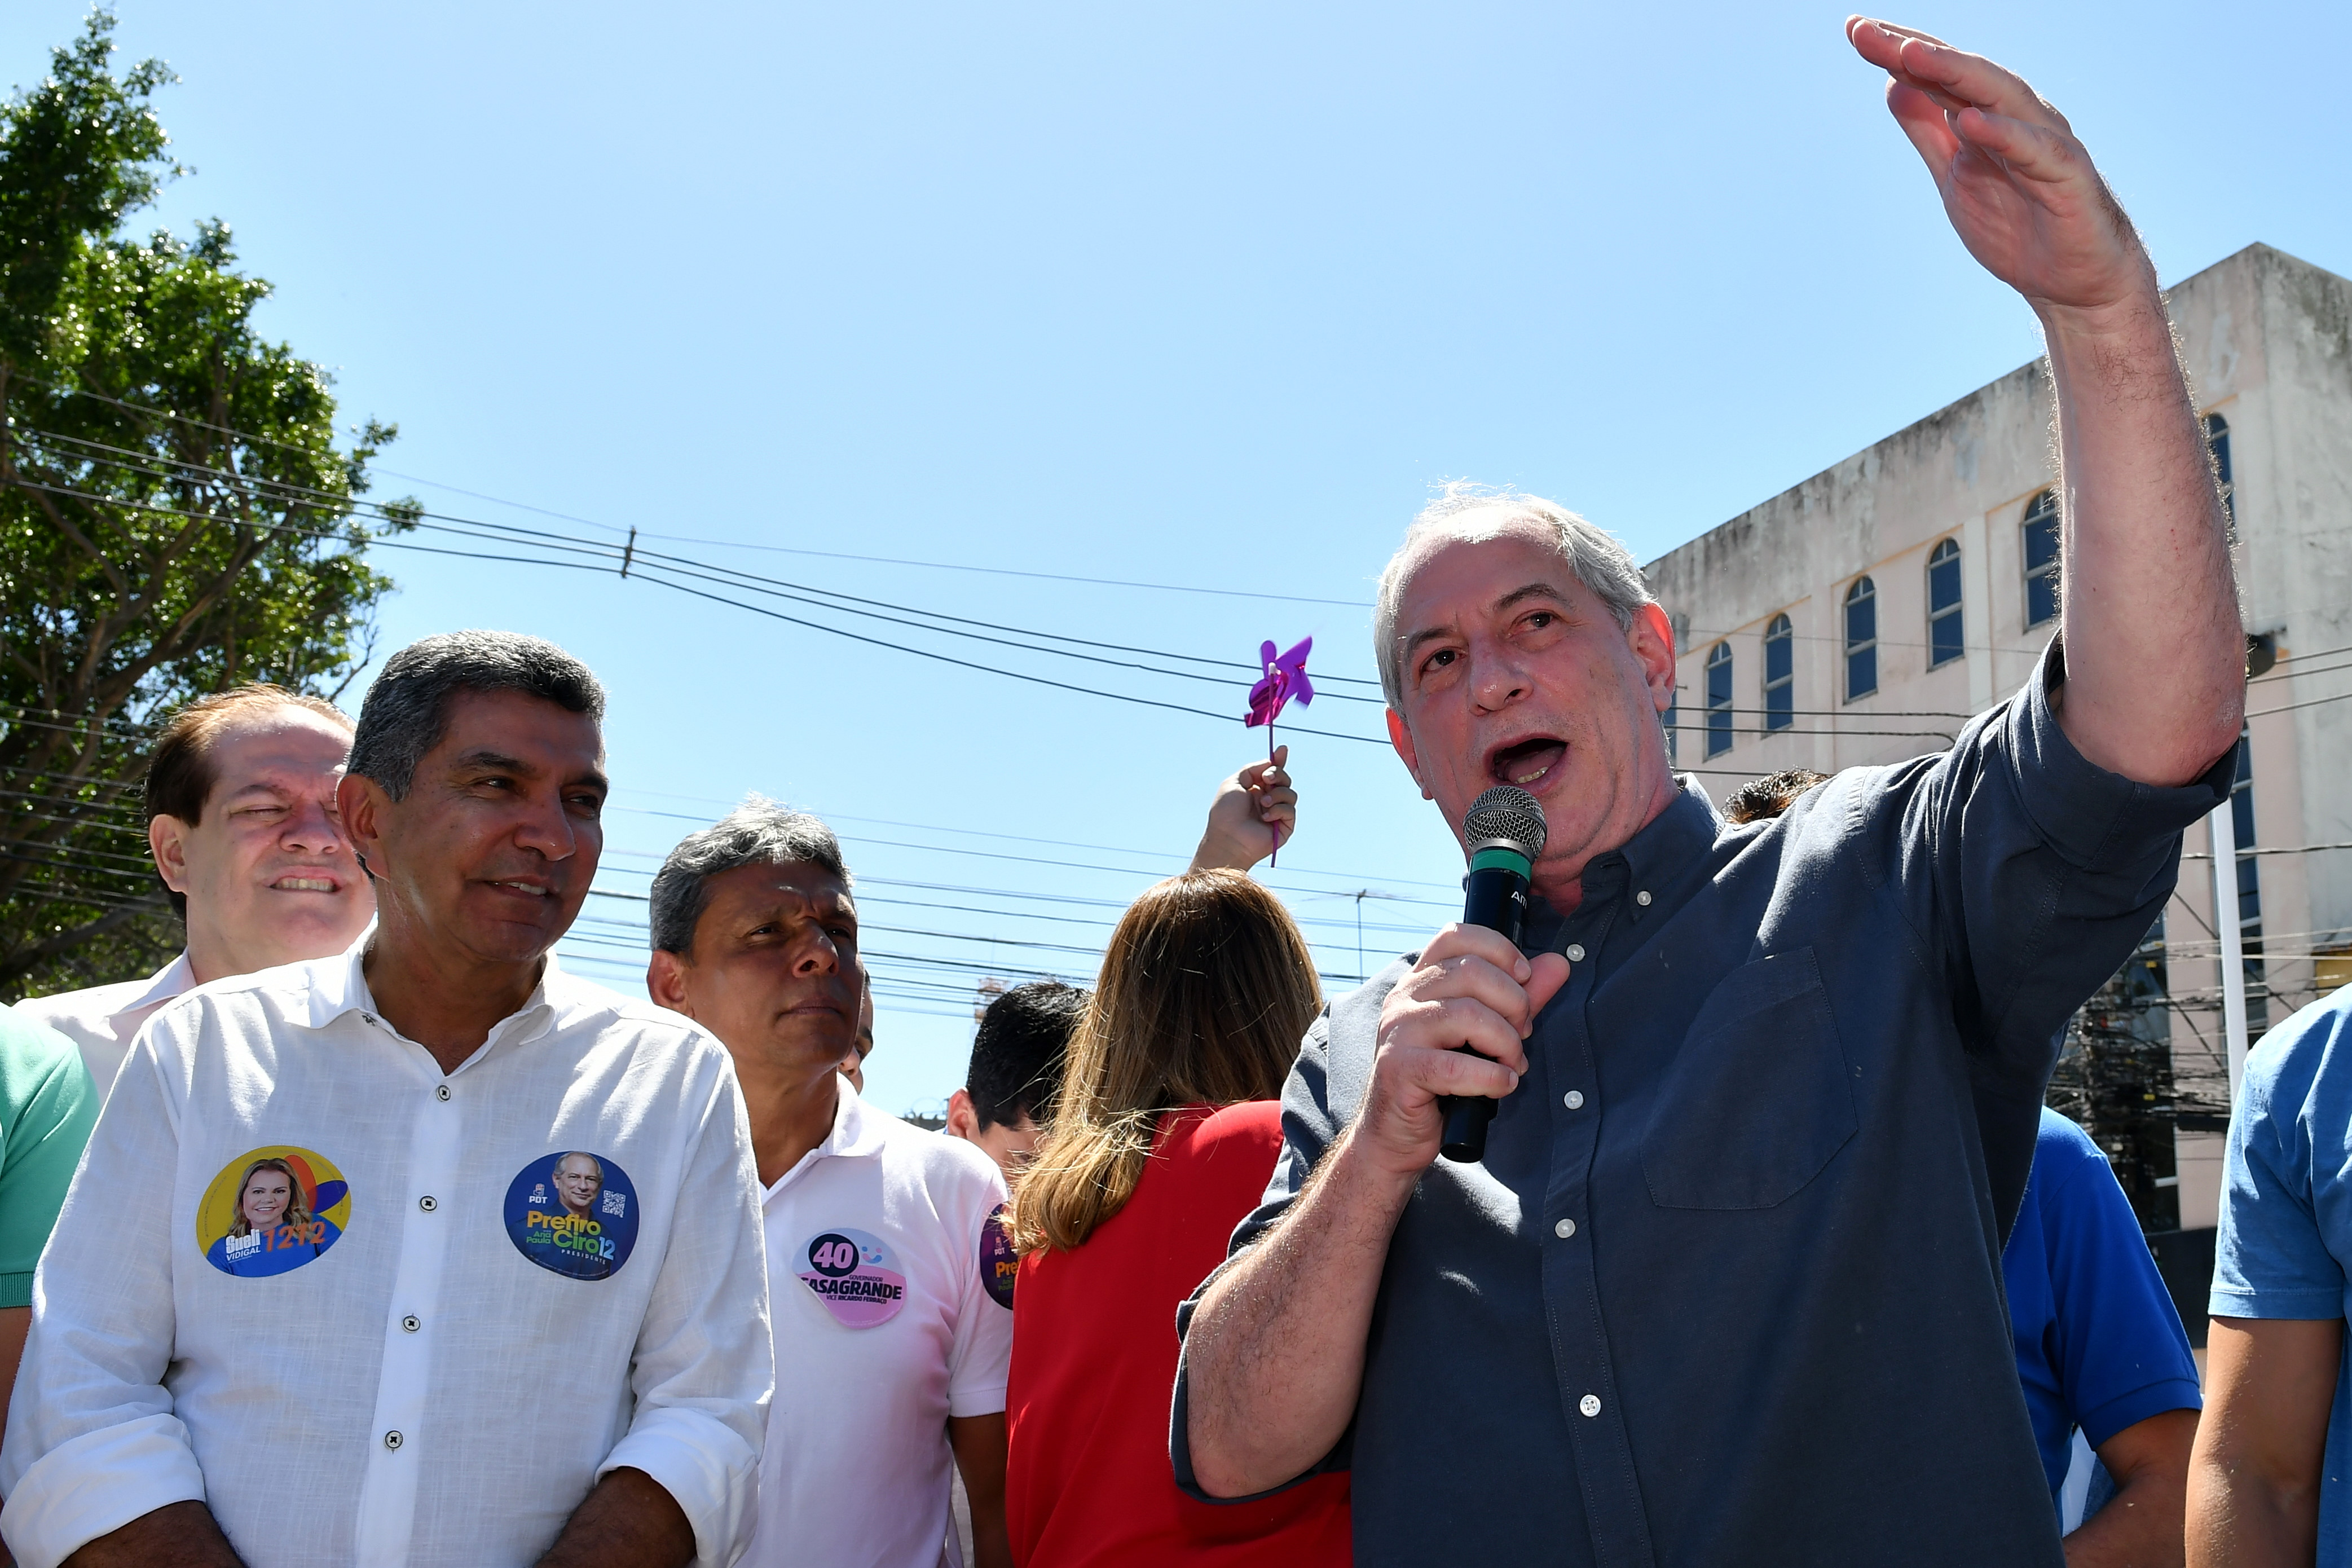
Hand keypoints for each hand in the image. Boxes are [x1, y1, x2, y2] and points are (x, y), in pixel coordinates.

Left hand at [1189, 746, 1297, 872]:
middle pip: (1284, 779)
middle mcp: (1267, 800)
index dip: (1278, 761)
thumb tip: (1270, 761)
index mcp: (1255, 789)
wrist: (1228, 838)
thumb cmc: (1225, 813)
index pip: (1272, 772)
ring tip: (1263, 803)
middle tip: (1267, 778)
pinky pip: (1290, 810)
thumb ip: (1252, 768)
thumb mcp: (1234, 782)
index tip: (1282, 749)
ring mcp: (1276, 813)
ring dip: (1277, 794)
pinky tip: (1265, 816)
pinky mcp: (1284, 827)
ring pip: (1290, 793)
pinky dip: (1279, 810)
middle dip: (1278, 774)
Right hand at [1350, 924, 1570, 1180]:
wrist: (1395, 1135)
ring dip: (1506, 1044)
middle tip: (1522, 1034)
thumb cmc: (1441, 1082)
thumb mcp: (1485, 1034)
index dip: (1499, 949)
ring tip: (1511, 1065)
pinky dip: (1492, 1078)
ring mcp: (1397, 1031)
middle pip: (1471, 971)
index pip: (1456, 935)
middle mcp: (1403, 997)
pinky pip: (1456, 1066)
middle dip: (1514, 1003)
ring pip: (1468, 1015)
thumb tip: (1558, 964)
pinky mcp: (1398, 1068)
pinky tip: (1501, 1086)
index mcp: (1421, 981)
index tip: (1524, 977)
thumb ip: (1519, 998)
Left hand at [1847, 17, 2153, 327]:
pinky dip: (2003, 134)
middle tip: (1867, 32)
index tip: (1856, 30)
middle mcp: (2015, 117)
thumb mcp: (1954, 174)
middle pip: (1961, 75)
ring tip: (1910, 55)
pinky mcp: (2067, 176)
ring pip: (1998, 96)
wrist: (2072, 278)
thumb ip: (1928, 129)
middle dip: (1914, 51)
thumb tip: (1893, 83)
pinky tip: (1970, 121)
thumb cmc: (2017, 221)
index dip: (1898, 51)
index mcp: (1985, 115)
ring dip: (1954, 73)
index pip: (1938, 75)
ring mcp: (2043, 142)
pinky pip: (2035, 150)